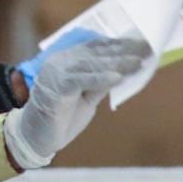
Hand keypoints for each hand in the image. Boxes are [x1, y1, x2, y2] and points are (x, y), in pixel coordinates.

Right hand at [3, 37, 148, 168]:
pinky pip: (81, 80)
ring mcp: (56, 73)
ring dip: (117, 63)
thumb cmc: (62, 117)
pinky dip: (100, 78)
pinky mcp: (55, 87)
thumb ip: (101, 83)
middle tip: (146, 49)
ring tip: (138, 62)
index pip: (96, 47)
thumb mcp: (87, 97)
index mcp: (68, 60)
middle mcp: (61, 61)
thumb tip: (125, 71)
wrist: (36, 137)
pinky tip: (118, 77)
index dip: (120, 44)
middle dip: (123, 51)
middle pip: (96, 53)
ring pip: (91, 64)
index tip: (142, 44)